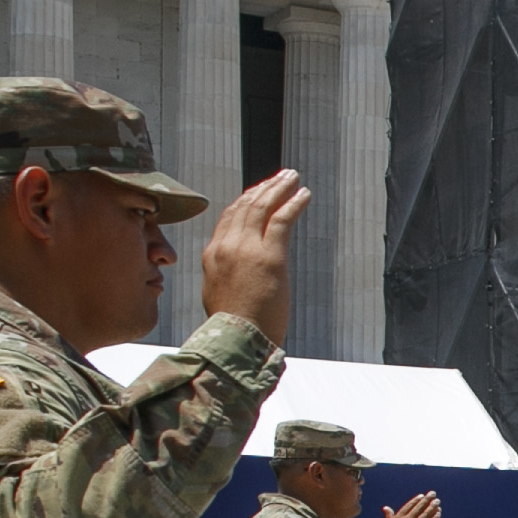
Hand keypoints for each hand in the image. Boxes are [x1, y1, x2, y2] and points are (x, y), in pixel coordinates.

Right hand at [199, 169, 312, 346]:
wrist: (236, 341)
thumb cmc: (234, 327)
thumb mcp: (220, 294)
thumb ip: (227, 275)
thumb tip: (240, 272)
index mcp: (212, 255)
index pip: (228, 217)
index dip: (246, 200)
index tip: (260, 190)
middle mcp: (225, 246)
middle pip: (245, 206)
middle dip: (265, 187)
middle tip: (281, 176)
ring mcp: (246, 249)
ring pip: (262, 207)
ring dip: (279, 188)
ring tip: (293, 177)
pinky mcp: (269, 256)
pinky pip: (282, 220)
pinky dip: (294, 204)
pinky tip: (305, 195)